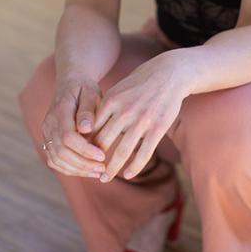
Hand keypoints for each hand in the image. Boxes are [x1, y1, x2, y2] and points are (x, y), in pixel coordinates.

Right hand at [41, 75, 106, 177]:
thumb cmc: (85, 89)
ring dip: (78, 170)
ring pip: (57, 160)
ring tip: (98, 172)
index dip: (85, 150)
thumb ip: (88, 110)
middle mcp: (49, 124)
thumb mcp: (91, 93)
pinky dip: (71, 169)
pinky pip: (55, 161)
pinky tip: (88, 170)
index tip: (102, 155)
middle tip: (103, 168)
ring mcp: (46, 134)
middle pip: (61, 152)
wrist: (71, 84)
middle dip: (83, 164)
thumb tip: (86, 129)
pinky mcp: (49, 141)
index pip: (68, 137)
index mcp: (59, 111)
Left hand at [90, 52, 185, 182]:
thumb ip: (105, 108)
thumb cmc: (141, 82)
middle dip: (93, 160)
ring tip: (105, 178)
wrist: (170, 73)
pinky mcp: (158, 127)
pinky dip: (134, 167)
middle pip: (103, 142)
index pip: (92, 128)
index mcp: (111, 100)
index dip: (84, 144)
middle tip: (89, 171)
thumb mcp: (119, 89)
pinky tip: (128, 175)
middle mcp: (125, 111)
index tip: (81, 155)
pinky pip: (144, 153)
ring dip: (112, 168)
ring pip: (122, 151)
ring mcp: (142, 120)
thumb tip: (90, 129)